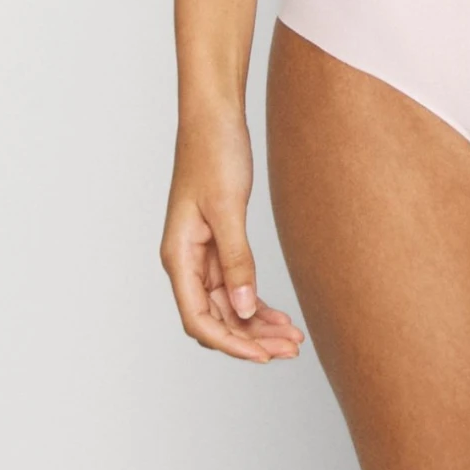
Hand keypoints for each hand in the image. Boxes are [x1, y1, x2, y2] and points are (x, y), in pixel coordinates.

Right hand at [160, 110, 303, 363]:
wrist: (215, 115)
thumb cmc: (214, 152)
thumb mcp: (228, 207)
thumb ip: (237, 259)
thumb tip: (245, 309)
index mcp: (178, 256)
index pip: (199, 318)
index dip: (230, 342)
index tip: (263, 355)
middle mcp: (186, 261)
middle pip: (216, 317)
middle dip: (250, 338)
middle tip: (290, 349)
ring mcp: (202, 253)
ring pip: (229, 304)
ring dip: (257, 324)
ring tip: (292, 339)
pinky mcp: (219, 241)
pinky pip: (236, 284)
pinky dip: (256, 301)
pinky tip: (279, 314)